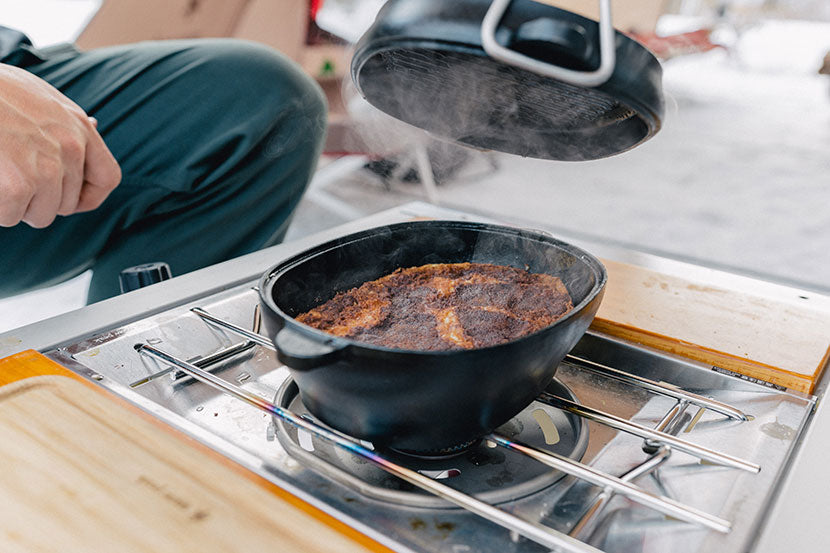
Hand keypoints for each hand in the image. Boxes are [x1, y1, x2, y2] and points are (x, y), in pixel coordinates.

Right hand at [0, 64, 120, 227]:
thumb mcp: (40, 96)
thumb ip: (64, 120)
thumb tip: (93, 126)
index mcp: (78, 127)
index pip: (107, 178)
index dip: (88, 196)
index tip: (70, 199)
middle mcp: (70, 149)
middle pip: (67, 204)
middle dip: (40, 199)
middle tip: (11, 176)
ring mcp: (46, 169)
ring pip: (40, 215)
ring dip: (17, 205)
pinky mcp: (18, 186)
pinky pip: (11, 216)